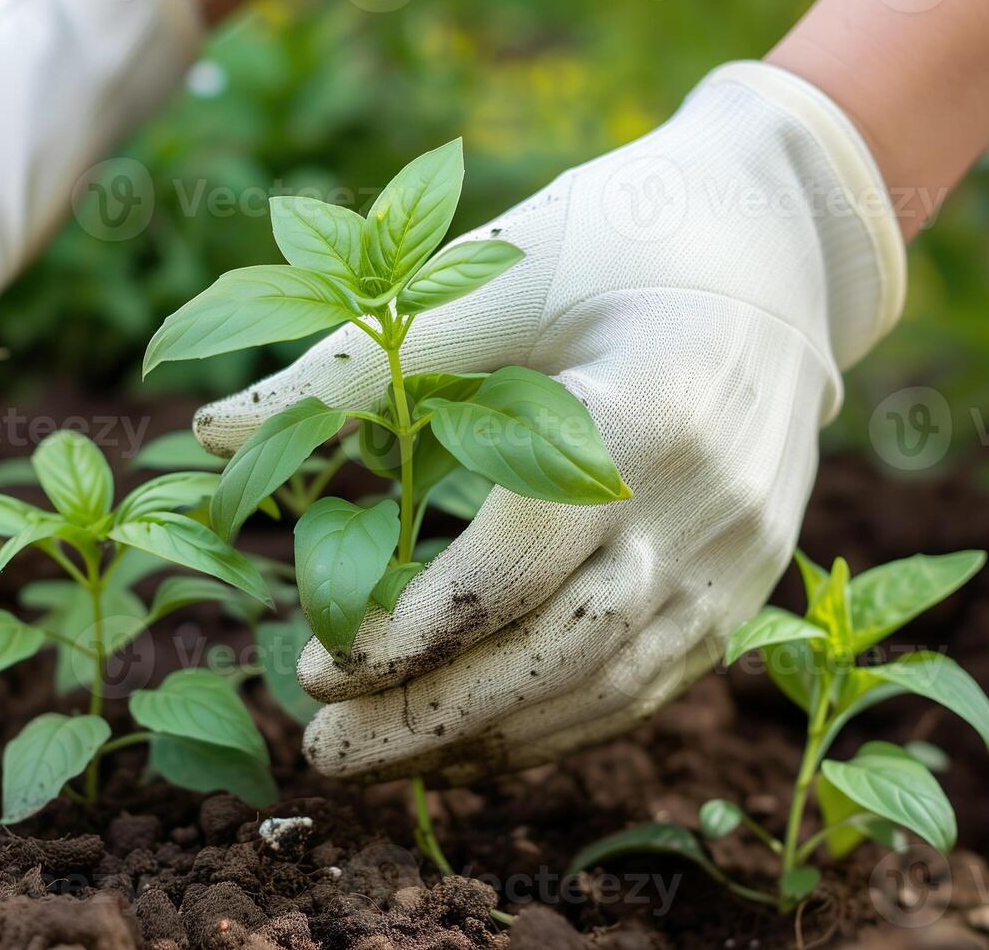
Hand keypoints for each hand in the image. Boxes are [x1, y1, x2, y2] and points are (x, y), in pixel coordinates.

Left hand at [195, 62, 906, 782]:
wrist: (782, 236)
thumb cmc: (621, 232)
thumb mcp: (492, 275)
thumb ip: (353, 368)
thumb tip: (205, 431)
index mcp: (643, 414)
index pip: (515, 570)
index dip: (408, 635)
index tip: (313, 665)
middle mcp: (707, 506)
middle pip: (560, 656)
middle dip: (432, 718)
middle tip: (321, 750)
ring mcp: (741, 555)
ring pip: (607, 688)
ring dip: (486, 738)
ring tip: (374, 756)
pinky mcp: (748, 580)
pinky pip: (648, 681)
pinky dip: (554, 722)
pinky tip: (471, 736)